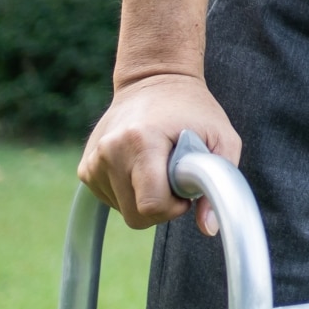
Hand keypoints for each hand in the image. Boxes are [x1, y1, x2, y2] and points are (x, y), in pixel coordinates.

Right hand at [78, 71, 240, 233]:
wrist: (154, 79)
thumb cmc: (193, 109)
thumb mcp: (222, 137)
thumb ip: (220, 182)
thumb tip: (208, 229)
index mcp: (140, 142)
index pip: (150, 206)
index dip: (175, 207)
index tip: (186, 187)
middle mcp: (109, 152)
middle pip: (136, 216)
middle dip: (162, 207)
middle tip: (177, 178)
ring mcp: (93, 161)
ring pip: (124, 211)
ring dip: (146, 198)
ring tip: (159, 164)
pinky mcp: (86, 169)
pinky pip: (113, 200)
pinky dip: (131, 192)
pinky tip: (142, 167)